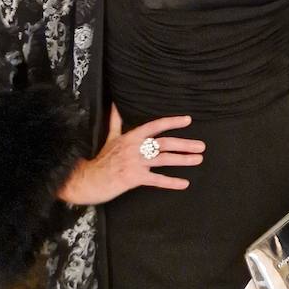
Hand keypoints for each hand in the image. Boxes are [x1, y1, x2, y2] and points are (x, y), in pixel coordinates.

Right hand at [57, 104, 204, 204]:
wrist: (87, 179)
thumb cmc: (100, 159)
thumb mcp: (109, 138)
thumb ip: (115, 122)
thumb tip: (115, 104)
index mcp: (131, 136)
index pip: (155, 126)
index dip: (172, 122)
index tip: (188, 120)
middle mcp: (135, 147)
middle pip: (165, 143)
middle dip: (185, 144)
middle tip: (201, 146)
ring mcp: (135, 163)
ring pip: (164, 159)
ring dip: (183, 159)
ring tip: (198, 159)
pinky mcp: (134, 178)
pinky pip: (156, 180)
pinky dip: (171, 182)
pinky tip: (184, 183)